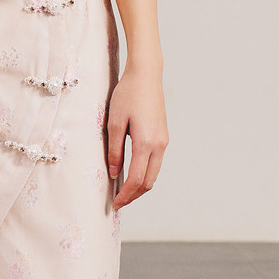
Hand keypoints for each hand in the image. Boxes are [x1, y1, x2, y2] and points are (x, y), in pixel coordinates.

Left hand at [106, 64, 168, 211]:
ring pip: (154, 174)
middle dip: (134, 196)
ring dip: (140, 186)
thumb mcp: (114, 121)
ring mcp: (164, 141)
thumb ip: (114, 150)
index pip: (136, 179)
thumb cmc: (128, 94)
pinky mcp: (163, 136)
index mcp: (146, 143)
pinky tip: (133, 173)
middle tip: (119, 203)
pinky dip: (145, 173)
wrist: (146, 74)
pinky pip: (156, 162)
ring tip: (124, 192)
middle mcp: (159, 145)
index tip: (115, 204)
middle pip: (148, 182)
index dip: (125, 195)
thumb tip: (114, 173)